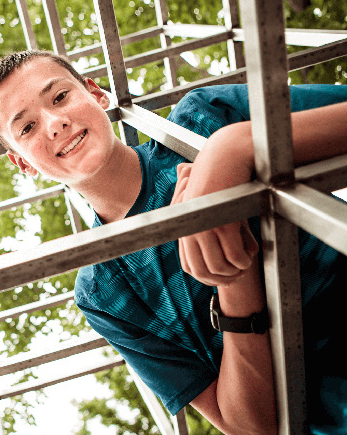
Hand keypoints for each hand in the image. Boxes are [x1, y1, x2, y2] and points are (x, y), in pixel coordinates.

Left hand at [171, 163, 258, 285]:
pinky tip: (250, 255)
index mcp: (183, 225)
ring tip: (246, 265)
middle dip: (222, 280)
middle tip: (239, 276)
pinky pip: (234, 255)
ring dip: (235, 271)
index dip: (206, 278)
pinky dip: (243, 261)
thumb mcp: (205, 204)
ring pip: (218, 266)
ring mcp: (205, 227)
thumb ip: (204, 226)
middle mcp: (189, 229)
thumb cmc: (218, 179)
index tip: (223, 278)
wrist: (226, 155)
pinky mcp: (223, 223)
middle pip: (202, 271)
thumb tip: (209, 251)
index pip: (188, 267)